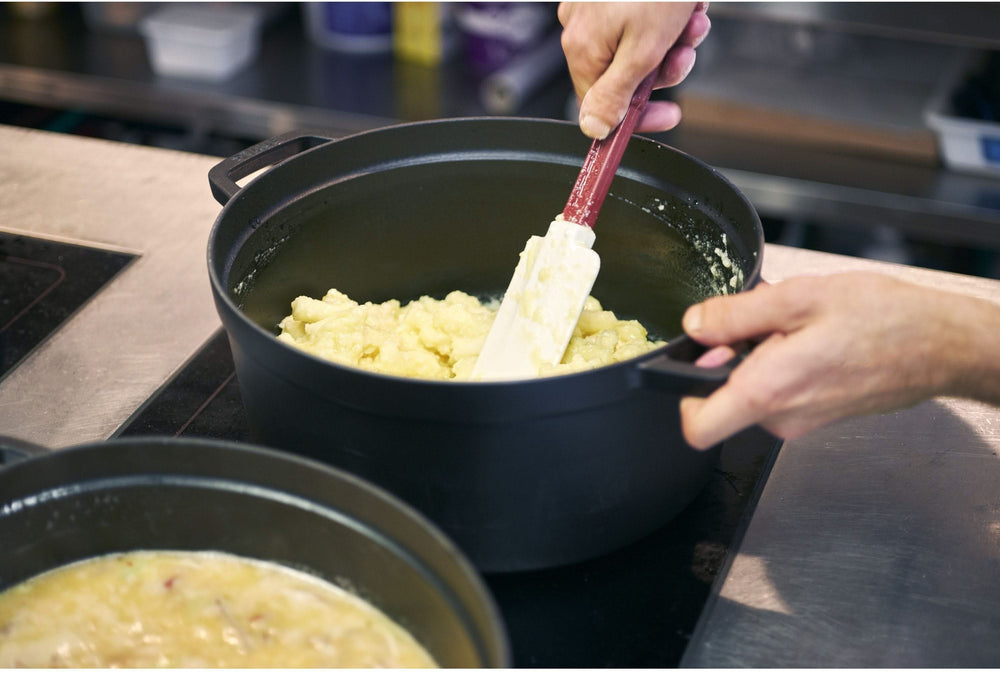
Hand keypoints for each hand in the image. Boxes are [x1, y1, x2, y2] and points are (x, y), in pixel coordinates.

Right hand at [558, 2, 709, 138]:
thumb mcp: (644, 49)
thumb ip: (618, 95)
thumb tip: (594, 131)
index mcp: (583, 48)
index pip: (603, 106)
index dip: (640, 115)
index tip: (669, 115)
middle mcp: (582, 28)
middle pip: (623, 76)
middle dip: (663, 68)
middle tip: (686, 51)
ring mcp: (595, 7)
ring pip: (637, 47)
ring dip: (672, 41)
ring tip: (691, 20)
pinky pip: (639, 21)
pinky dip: (666, 19)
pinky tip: (684, 6)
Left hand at [679, 272, 999, 448]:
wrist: (943, 346)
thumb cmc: (885, 321)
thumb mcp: (799, 298)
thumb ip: (736, 313)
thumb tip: (695, 324)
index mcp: (768, 391)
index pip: (696, 426)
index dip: (681, 392)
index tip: (696, 358)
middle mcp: (780, 417)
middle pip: (721, 399)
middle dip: (729, 357)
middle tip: (761, 322)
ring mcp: (799, 422)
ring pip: (751, 392)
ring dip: (758, 356)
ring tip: (794, 325)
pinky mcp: (815, 417)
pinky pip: (778, 393)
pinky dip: (781, 364)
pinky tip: (809, 338)